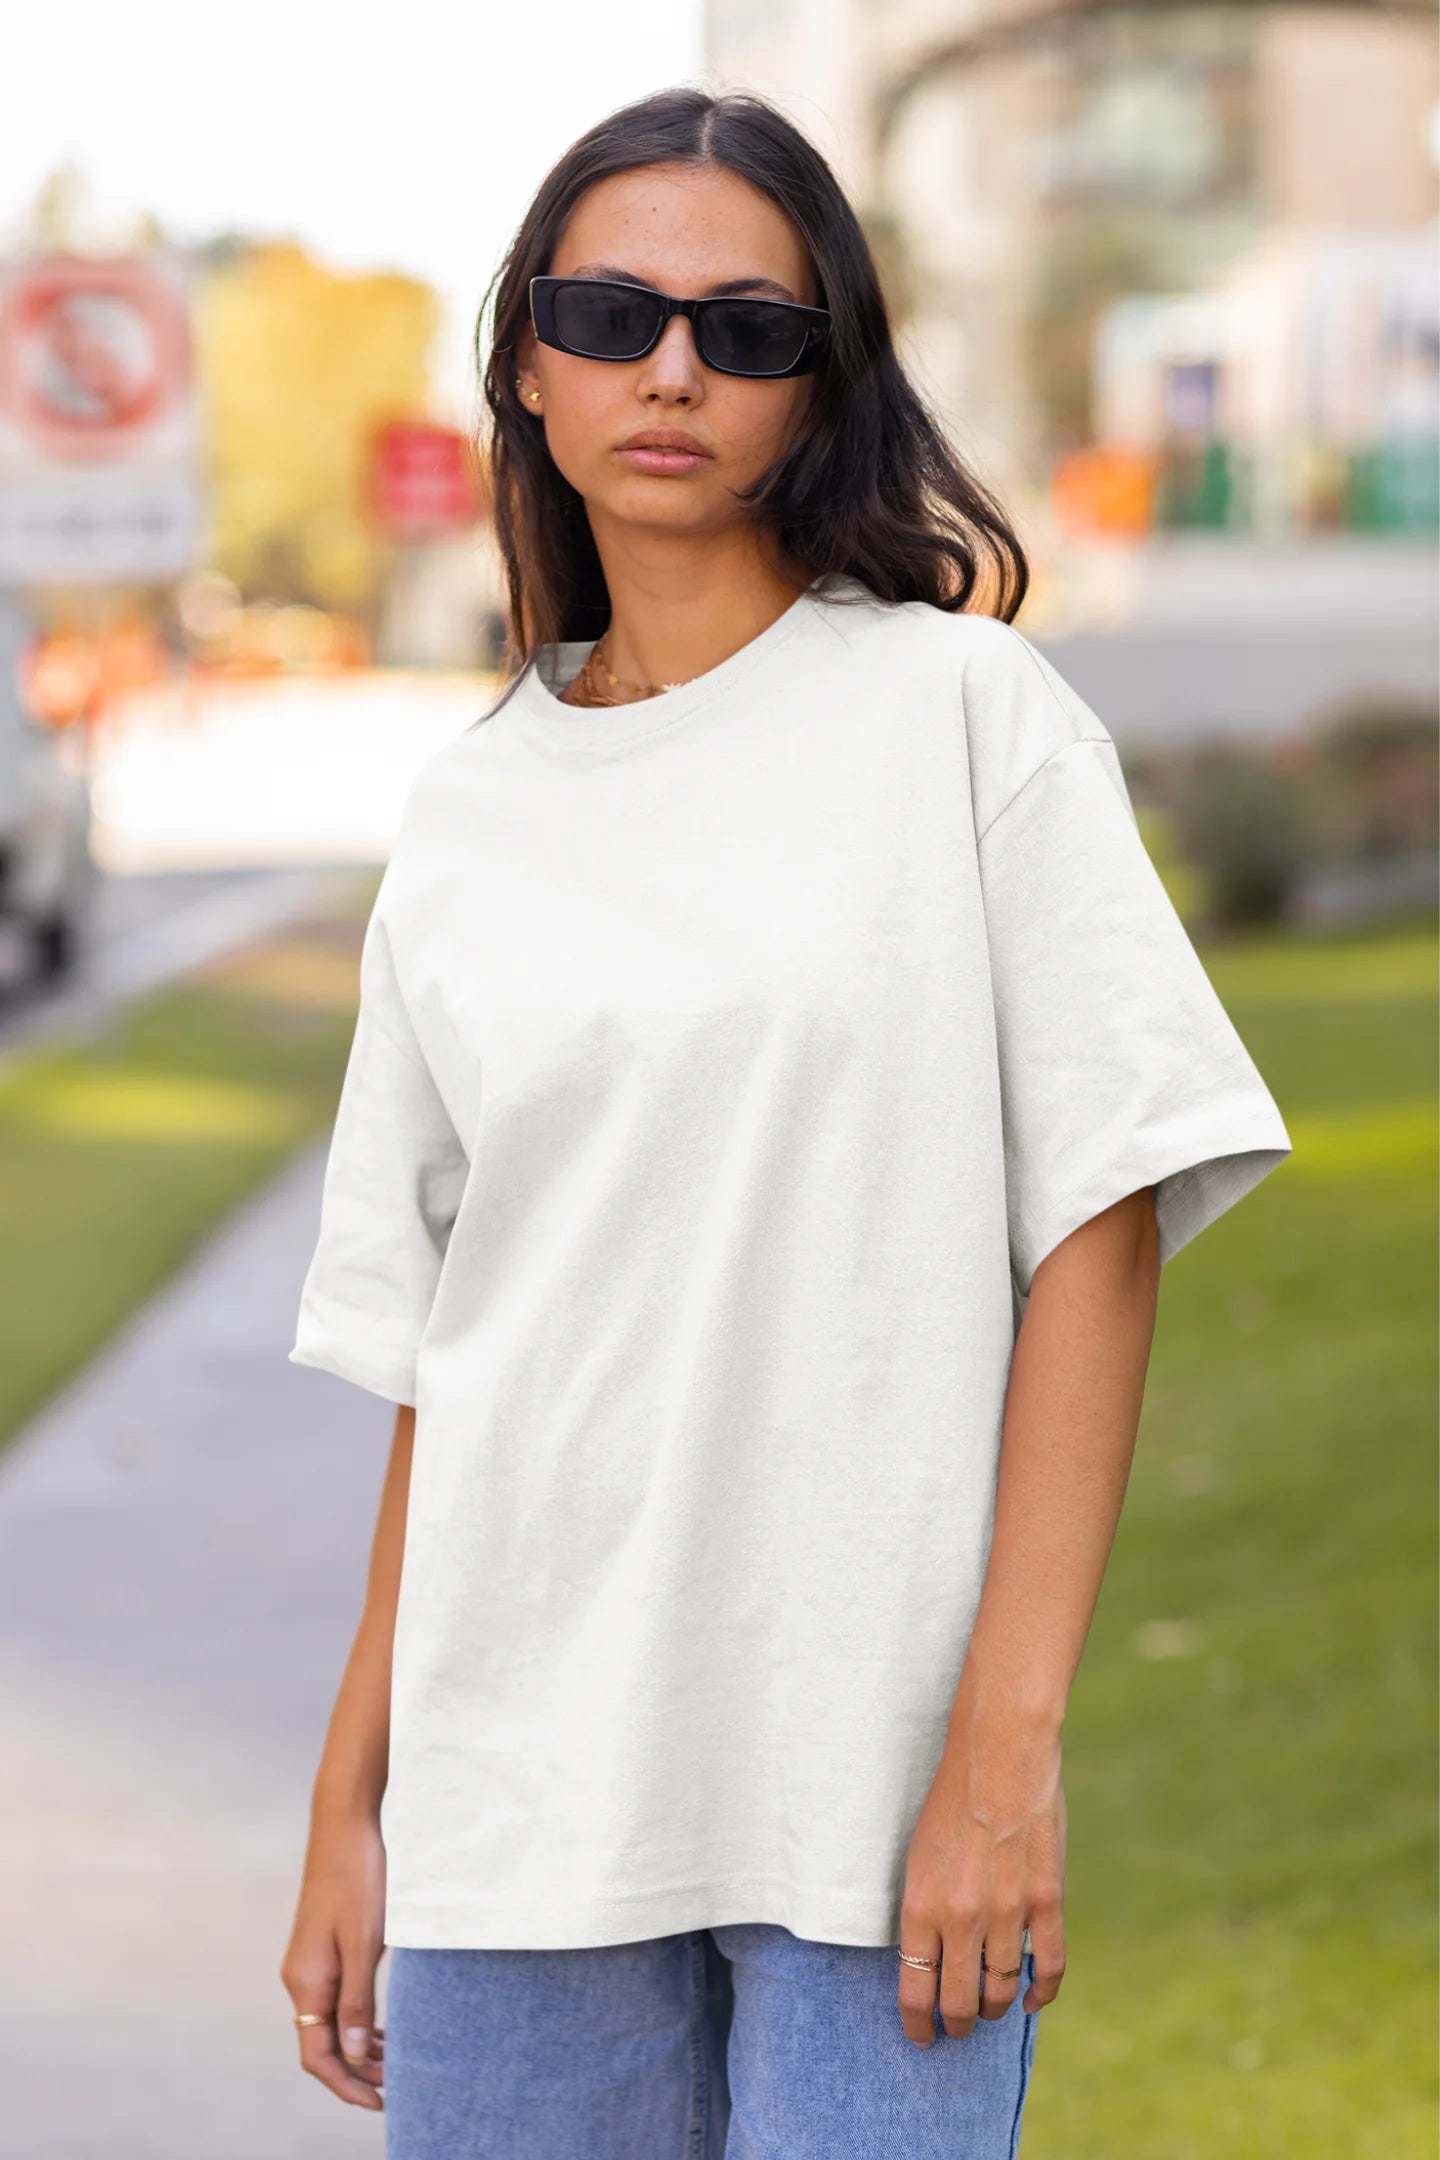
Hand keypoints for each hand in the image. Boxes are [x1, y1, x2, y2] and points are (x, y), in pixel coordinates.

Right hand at [280, 1807, 388, 2109]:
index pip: (317, 2056)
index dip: (346, 2085)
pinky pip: (333, 1999)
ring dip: (358, 2046)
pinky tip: (380, 2025)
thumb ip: (358, 2000)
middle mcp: (300, 1978)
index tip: (379, 2102)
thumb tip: (355, 2055)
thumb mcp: (365, 1942)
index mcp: (307, 1982)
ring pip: (329, 2022)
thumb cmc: (358, 1877)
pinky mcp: (320, 1947)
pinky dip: (356, 2020)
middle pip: (321, 2044)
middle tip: (396, 2087)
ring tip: (395, 2062)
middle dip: (356, 2071)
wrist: (344, 1824)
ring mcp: (308, 1962)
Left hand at [896, 1704, 1066, 2047]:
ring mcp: (1008, 1913)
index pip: (915, 1991)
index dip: (917, 2024)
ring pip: (1001, 1990)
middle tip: (956, 2025)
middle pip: (959, 2003)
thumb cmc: (950, 1800)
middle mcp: (961, 1919)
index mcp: (921, 1907)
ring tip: (989, 2007)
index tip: (921, 2036)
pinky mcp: (1047, 1901)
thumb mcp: (919, 1857)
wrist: (998, 1756)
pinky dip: (1040, 1992)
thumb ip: (925, 1911)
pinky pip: (1048, 1967)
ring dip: (993, 2007)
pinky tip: (1030, 1999)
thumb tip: (929, 1959)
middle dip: (956, 2023)